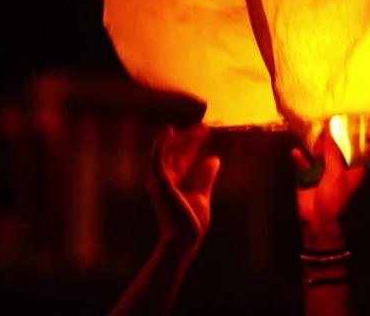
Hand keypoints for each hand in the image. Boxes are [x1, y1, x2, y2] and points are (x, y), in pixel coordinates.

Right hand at [147, 124, 219, 250]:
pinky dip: (160, 144)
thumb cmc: (190, 224)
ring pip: (167, 151)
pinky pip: (156, 159)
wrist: (184, 241)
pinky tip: (169, 131)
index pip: (181, 158)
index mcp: (171, 183)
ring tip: (199, 129)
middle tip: (205, 128)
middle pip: (174, 152)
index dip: (192, 145)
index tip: (205, 133)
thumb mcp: (202, 195)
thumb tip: (214, 159)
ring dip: (183, 138)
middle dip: (189, 138)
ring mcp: (159, 181)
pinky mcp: (160, 182)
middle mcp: (162, 180)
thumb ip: (205, 177)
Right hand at [291, 130, 363, 248]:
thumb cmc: (333, 197)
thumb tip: (330, 131)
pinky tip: (296, 152)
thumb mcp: (336, 173)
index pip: (352, 148)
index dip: (347, 136)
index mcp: (352, 169)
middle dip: (327, 138)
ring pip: (317, 154)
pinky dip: (300, 158)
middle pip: (333, 149)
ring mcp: (322, 171)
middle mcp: (338, 168)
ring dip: (313, 146)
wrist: (316, 220)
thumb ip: (332, 152)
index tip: (341, 119)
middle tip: (321, 122)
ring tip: (308, 132)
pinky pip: (303, 164)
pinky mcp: (307, 176)